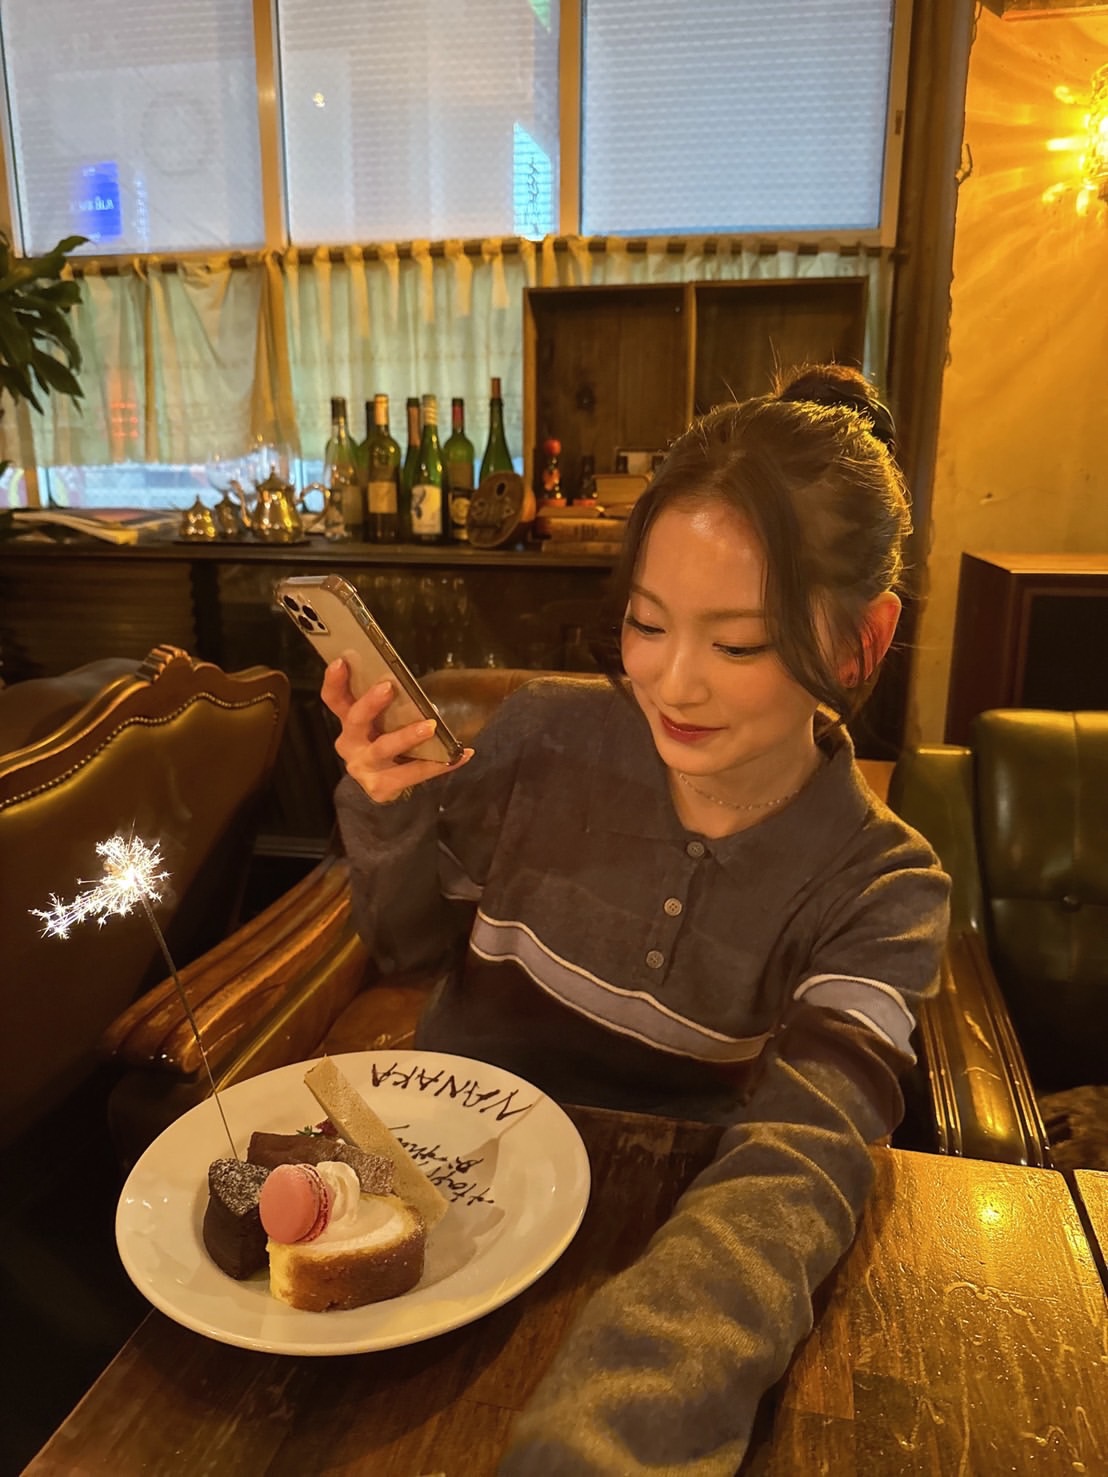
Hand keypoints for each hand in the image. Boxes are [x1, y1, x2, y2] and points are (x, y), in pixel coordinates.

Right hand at [321, 660, 472, 804]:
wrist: (381, 788)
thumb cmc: (383, 745)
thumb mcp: (378, 725)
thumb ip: (387, 708)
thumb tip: (413, 689)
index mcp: (349, 722)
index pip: (334, 699)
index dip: (335, 681)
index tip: (341, 661)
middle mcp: (351, 743)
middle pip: (356, 720)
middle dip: (370, 703)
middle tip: (388, 687)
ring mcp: (364, 767)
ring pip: (384, 748)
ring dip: (408, 735)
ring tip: (430, 726)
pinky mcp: (381, 786)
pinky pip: (414, 773)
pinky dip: (441, 764)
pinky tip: (462, 755)